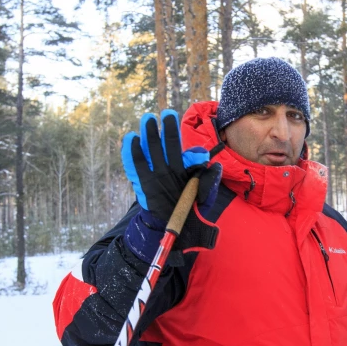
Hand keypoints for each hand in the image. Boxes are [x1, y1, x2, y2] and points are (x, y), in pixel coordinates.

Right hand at [121, 109, 220, 262]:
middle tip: (168, 114)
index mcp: (188, 173)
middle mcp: (172, 170)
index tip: (199, 156)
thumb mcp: (204, 202)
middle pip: (170, 147)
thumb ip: (209, 185)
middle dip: (168, 130)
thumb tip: (215, 166)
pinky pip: (137, 166)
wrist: (171, 232)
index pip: (191, 159)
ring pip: (153, 151)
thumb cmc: (190, 216)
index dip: (194, 155)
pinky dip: (133, 153)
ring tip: (148, 119)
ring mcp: (156, 175)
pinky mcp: (143, 183)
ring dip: (150, 135)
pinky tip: (131, 139)